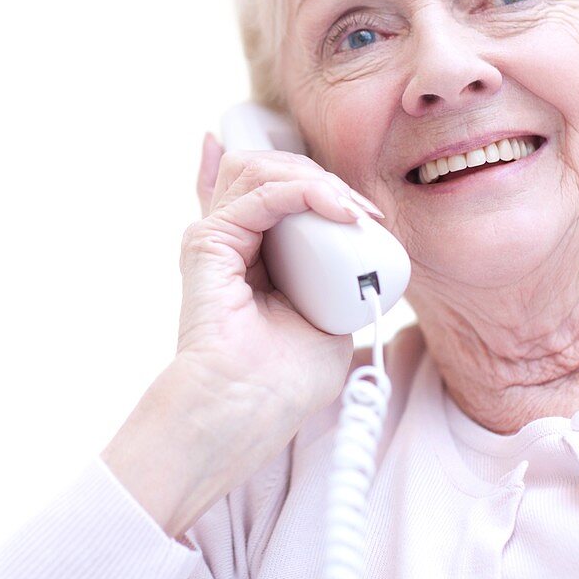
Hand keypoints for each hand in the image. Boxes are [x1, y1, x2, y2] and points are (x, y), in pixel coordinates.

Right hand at [176, 132, 381, 419]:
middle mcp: (233, 239)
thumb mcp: (331, 317)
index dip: (326, 188)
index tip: (369, 215)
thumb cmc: (285, 381)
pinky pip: (261, 192)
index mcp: (257, 253)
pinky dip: (304, 191)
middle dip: (324, 178)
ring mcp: (218, 236)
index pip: (280, 186)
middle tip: (365, 213)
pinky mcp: (209, 241)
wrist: (247, 411)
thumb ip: (337, 277)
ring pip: (262, 168)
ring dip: (316, 179)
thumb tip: (358, 243)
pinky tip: (336, 211)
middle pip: (272, 168)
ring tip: (350, 211)